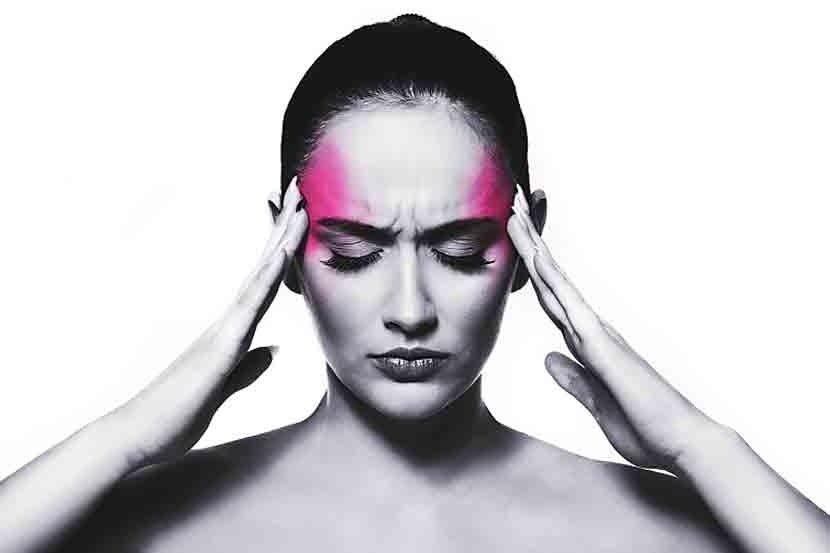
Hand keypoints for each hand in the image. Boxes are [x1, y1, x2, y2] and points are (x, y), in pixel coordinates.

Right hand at [112, 177, 307, 467]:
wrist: (139, 436)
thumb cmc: (176, 414)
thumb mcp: (224, 387)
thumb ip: (246, 367)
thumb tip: (271, 351)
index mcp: (233, 331)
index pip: (265, 282)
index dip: (283, 250)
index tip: (298, 219)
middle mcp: (230, 321)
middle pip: (264, 266)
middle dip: (284, 228)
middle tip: (301, 189)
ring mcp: (225, 328)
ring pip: (261, 274)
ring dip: (282, 238)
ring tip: (300, 204)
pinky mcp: (223, 345)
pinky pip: (252, 303)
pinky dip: (269, 275)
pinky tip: (284, 253)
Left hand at [507, 187, 722, 471]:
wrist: (682, 444)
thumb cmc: (645, 427)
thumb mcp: (596, 404)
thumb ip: (574, 379)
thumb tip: (549, 358)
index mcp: (587, 344)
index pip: (550, 298)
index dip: (530, 269)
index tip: (515, 240)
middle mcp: (592, 330)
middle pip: (550, 279)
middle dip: (529, 243)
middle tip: (511, 204)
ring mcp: (598, 333)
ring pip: (557, 281)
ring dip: (534, 247)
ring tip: (515, 212)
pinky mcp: (604, 346)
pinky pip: (571, 305)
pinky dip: (553, 279)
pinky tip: (537, 257)